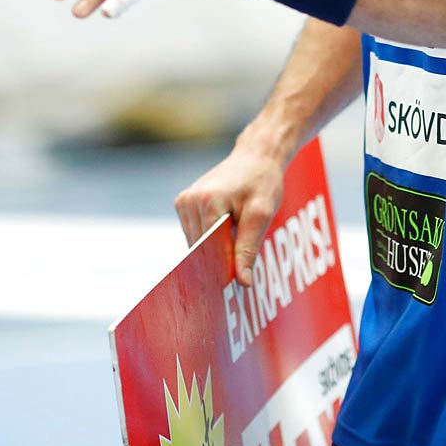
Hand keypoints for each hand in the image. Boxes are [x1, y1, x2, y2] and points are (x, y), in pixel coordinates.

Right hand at [175, 140, 287, 286]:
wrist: (256, 156)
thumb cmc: (262, 182)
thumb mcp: (261, 215)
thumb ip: (248, 249)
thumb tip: (243, 283)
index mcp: (207, 202)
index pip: (209, 251)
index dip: (223, 270)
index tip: (233, 289)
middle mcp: (189, 202)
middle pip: (200, 250)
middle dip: (219, 261)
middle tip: (241, 272)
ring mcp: (183, 202)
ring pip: (196, 245)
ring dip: (214, 249)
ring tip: (236, 236)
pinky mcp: (184, 204)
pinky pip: (195, 234)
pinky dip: (210, 239)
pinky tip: (227, 230)